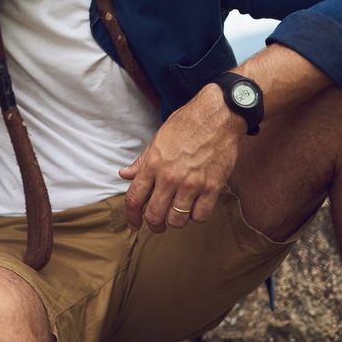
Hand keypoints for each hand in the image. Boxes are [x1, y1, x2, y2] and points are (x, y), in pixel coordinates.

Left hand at [118, 87, 245, 231]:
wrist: (217, 116)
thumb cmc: (186, 124)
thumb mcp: (157, 139)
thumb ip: (141, 161)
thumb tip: (124, 174)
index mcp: (152, 165)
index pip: (134, 198)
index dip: (131, 217)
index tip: (133, 225)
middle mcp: (169, 177)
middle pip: (154, 215)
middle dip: (153, 225)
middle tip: (157, 225)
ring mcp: (192, 184)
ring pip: (177, 220)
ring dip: (175, 221)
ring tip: (177, 214)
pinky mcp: (212, 187)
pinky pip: (201, 216)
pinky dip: (196, 216)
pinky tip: (195, 208)